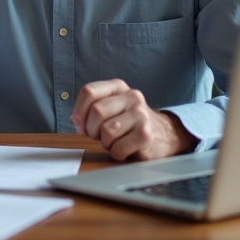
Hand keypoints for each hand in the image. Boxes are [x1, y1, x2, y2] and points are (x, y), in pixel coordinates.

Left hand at [70, 80, 196, 160]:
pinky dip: (116, 153)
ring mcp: (141, 115)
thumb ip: (91, 108)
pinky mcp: (146, 134)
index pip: (89, 91)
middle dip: (91, 130)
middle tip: (99, 136)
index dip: (79, 111)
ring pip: (107, 131)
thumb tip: (76, 120)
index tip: (80, 124)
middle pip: (96, 112)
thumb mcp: (111, 107)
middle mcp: (131, 97)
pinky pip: (118, 148)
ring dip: (105, 142)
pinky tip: (124, 149)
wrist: (163, 135)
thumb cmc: (129, 123)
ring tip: (114, 141)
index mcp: (118, 87)